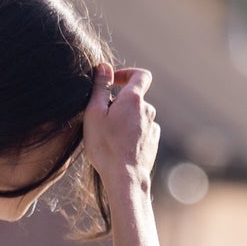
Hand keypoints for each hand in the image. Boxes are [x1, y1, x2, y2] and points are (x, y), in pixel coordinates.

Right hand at [84, 63, 159, 191]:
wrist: (125, 178)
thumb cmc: (106, 146)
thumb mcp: (94, 113)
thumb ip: (100, 87)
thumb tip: (104, 67)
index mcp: (133, 99)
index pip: (140, 75)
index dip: (126, 74)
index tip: (113, 82)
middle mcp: (147, 111)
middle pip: (135, 99)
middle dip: (119, 103)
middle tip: (101, 118)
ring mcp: (152, 128)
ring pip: (137, 116)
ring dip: (125, 120)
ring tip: (108, 136)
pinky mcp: (153, 143)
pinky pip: (142, 131)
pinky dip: (131, 133)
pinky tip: (119, 147)